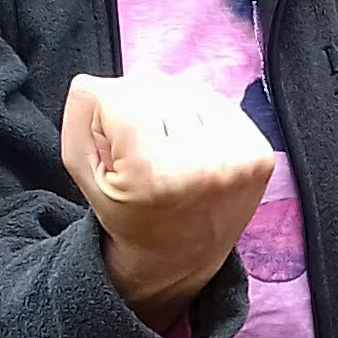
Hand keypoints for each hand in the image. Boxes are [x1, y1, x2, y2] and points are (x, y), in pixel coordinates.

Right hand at [59, 72, 274, 330]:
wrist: (180, 256)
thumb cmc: (126, 210)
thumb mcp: (81, 172)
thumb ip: (79, 117)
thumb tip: (101, 82)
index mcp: (153, 177)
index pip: (117, 96)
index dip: (104, 115)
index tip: (113, 149)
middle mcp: (203, 167)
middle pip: (152, 87)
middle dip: (136, 109)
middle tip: (140, 151)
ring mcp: (237, 159)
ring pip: (185, 89)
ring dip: (168, 109)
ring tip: (166, 149)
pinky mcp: (259, 153)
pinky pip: (216, 101)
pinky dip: (197, 115)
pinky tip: (191, 148)